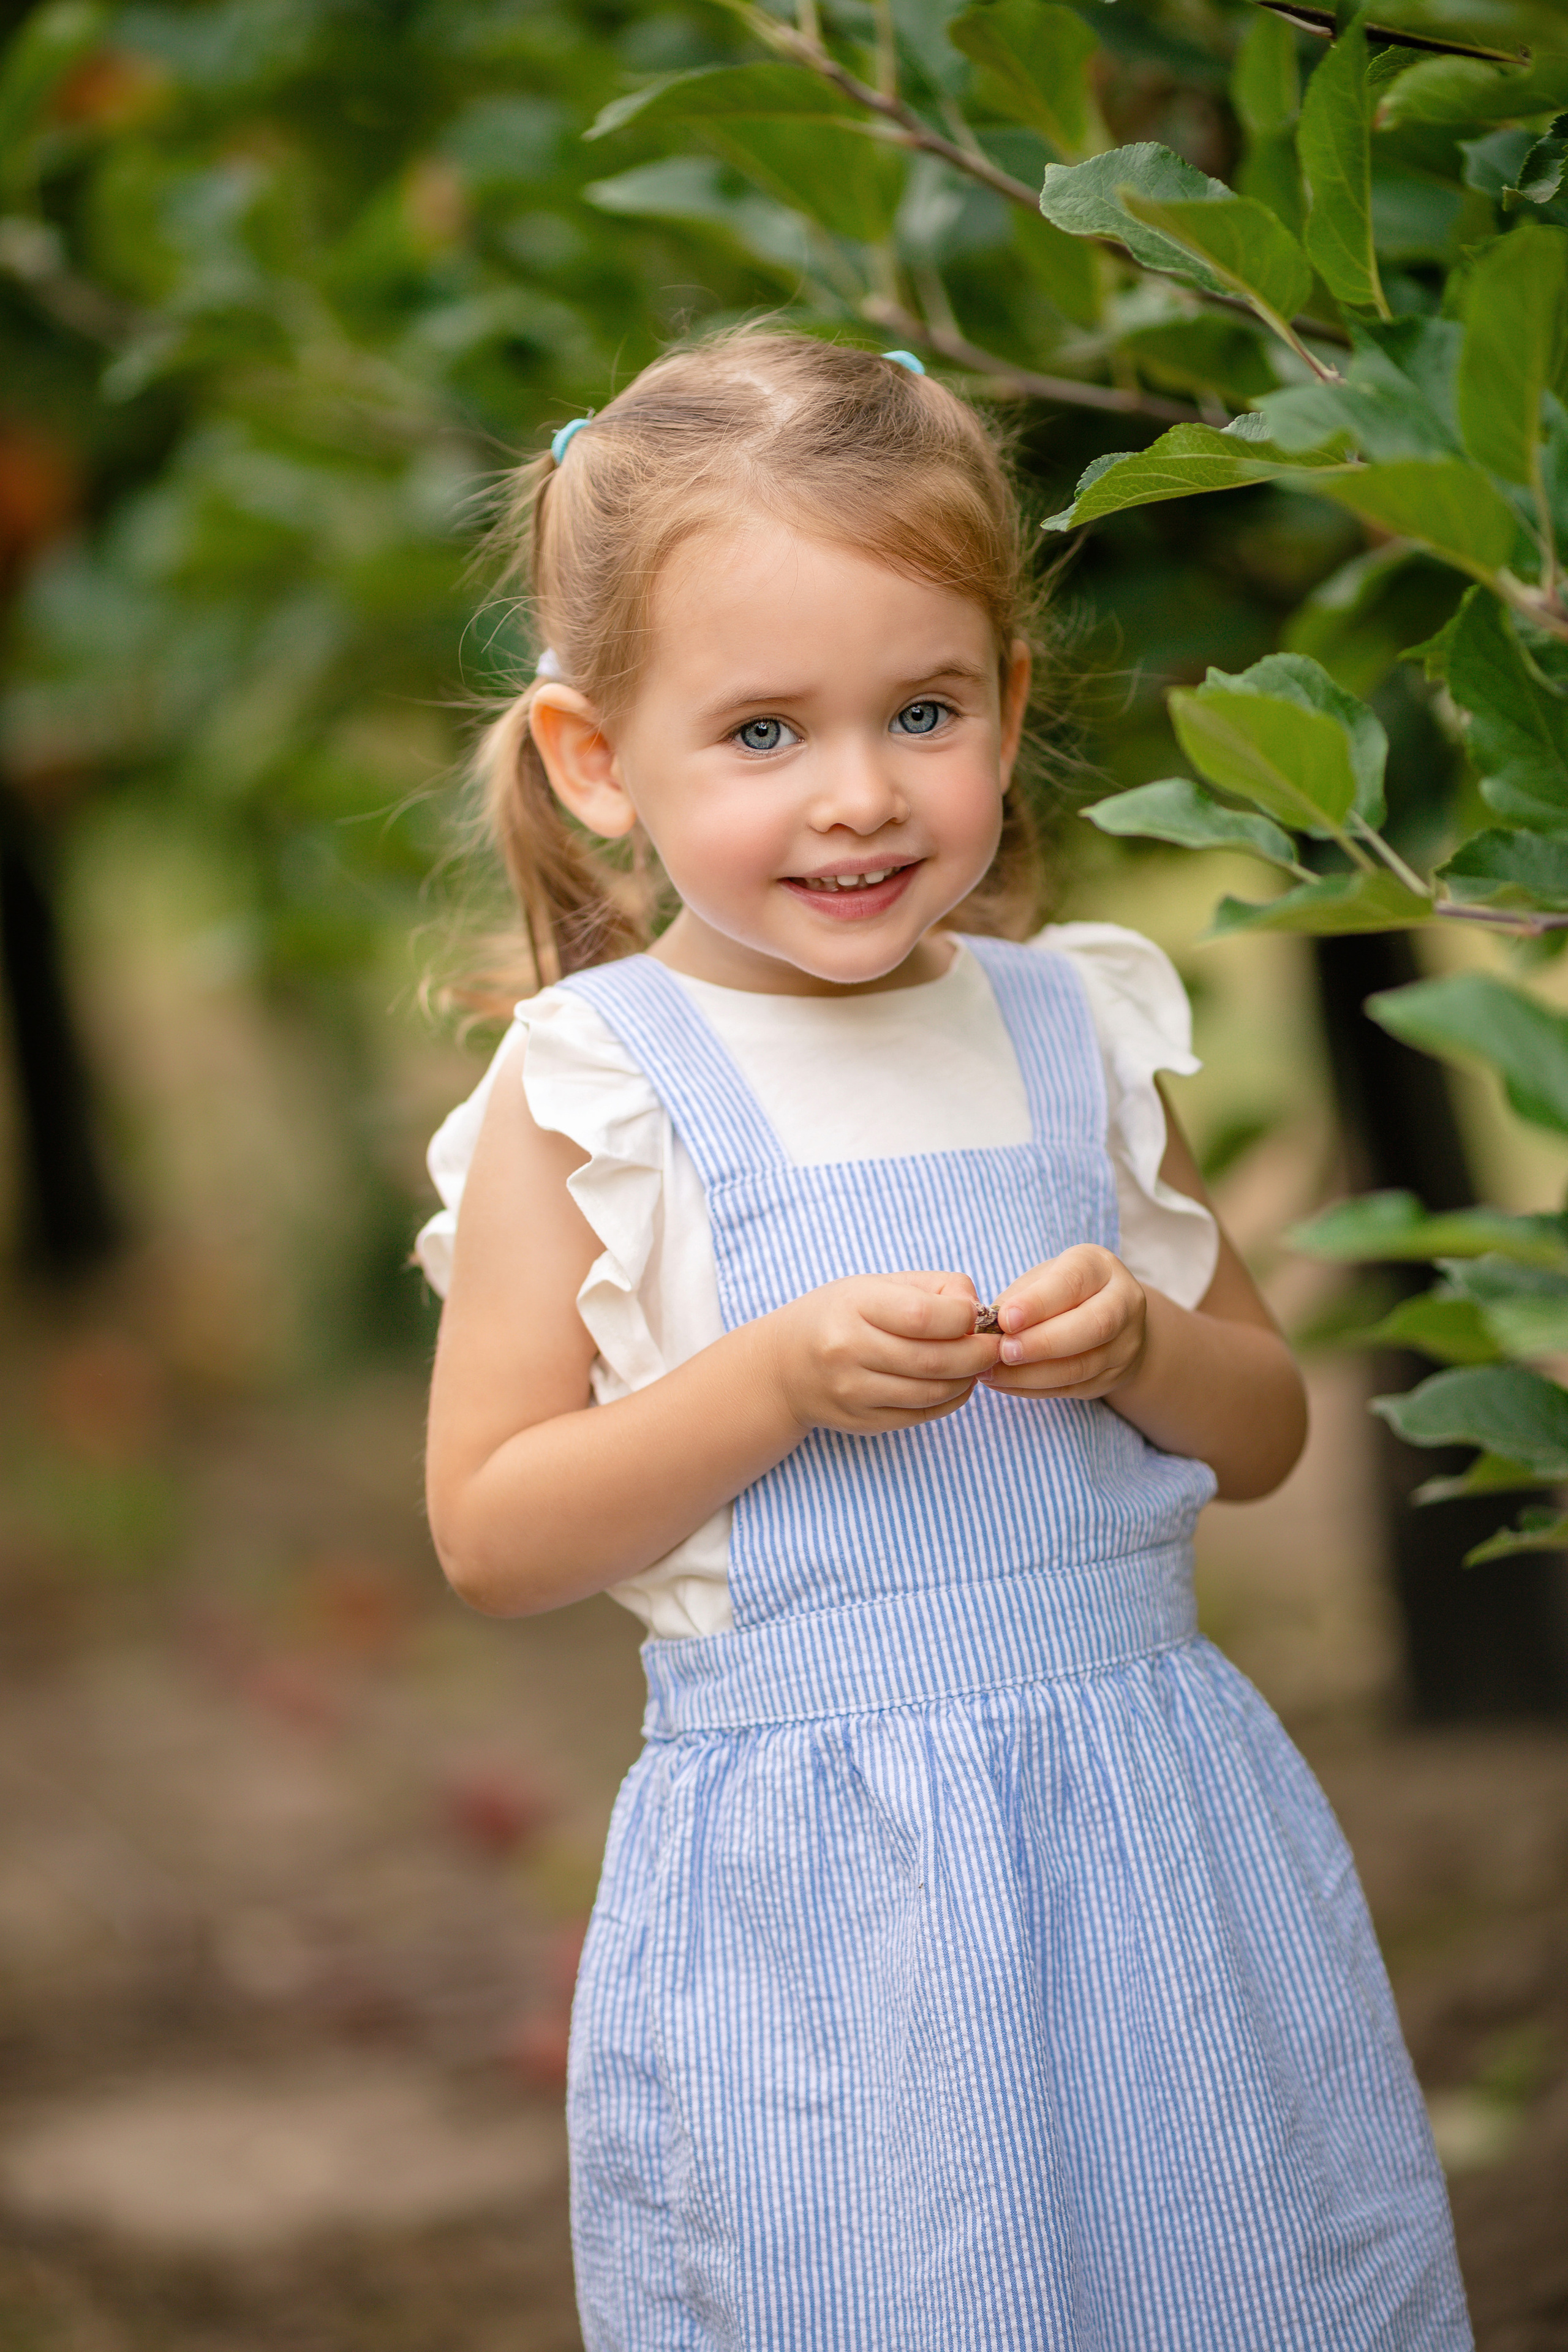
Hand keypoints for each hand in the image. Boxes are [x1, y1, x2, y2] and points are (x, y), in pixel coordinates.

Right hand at [767, 1272, 1002, 1435]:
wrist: (783, 1367)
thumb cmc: (841, 1315)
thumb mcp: (875, 1285)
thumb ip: (931, 1289)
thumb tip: (978, 1311)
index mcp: (854, 1306)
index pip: (925, 1317)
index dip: (965, 1318)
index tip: (978, 1316)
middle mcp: (849, 1351)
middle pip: (935, 1360)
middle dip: (979, 1353)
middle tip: (996, 1346)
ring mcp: (854, 1392)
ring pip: (933, 1392)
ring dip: (969, 1379)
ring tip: (977, 1364)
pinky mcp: (863, 1422)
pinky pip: (922, 1415)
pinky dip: (951, 1400)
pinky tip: (957, 1383)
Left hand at [982, 1245, 1146, 1402]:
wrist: (1110, 1320)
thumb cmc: (1061, 1291)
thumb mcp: (1042, 1279)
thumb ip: (1019, 1298)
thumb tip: (986, 1326)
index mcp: (1100, 1267)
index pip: (1073, 1282)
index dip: (1038, 1303)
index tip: (1005, 1319)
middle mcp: (1124, 1303)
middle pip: (1093, 1326)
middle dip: (1042, 1343)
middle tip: (1003, 1351)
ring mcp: (1125, 1344)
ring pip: (1082, 1365)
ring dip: (1032, 1374)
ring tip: (992, 1372)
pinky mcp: (1114, 1376)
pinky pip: (1073, 1388)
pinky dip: (1034, 1389)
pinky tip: (1004, 1384)